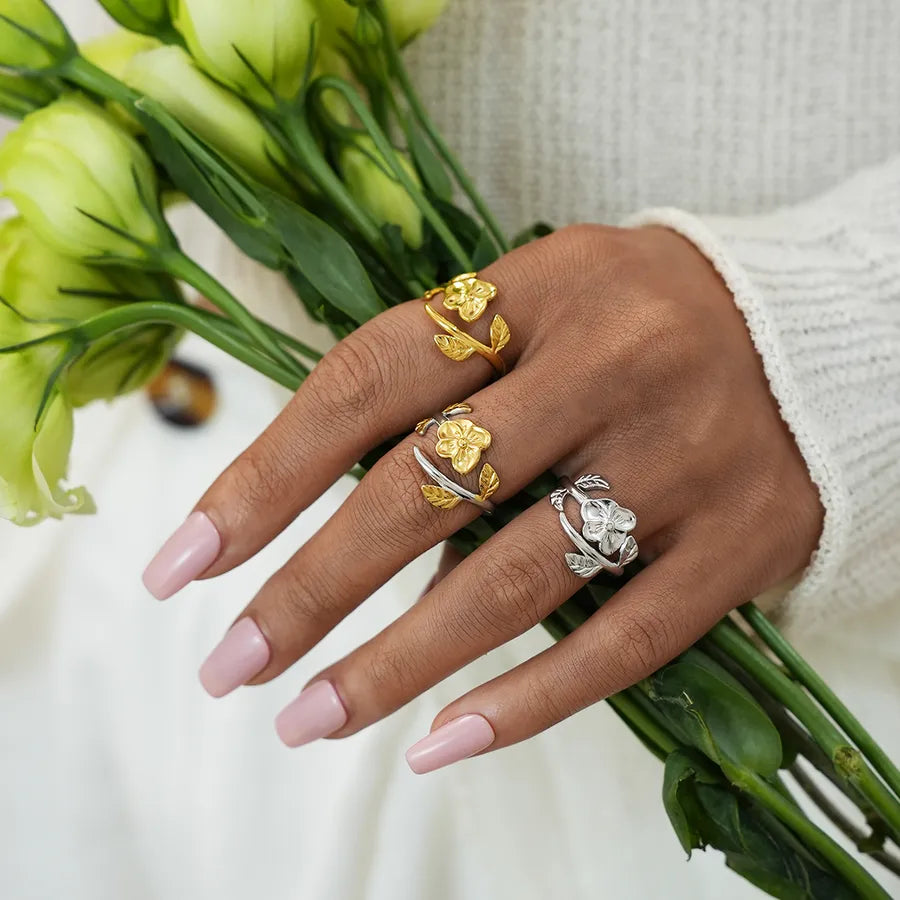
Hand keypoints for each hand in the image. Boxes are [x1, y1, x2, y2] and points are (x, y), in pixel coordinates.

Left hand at [142, 224, 822, 772]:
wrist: (816, 336)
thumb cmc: (640, 319)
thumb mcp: (541, 300)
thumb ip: (439, 375)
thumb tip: (309, 489)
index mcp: (539, 292)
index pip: (369, 381)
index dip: (266, 476)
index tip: (186, 563)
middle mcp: (609, 368)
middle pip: (425, 492)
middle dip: (309, 590)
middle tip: (228, 668)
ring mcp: (678, 462)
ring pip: (513, 582)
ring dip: (394, 664)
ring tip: (307, 717)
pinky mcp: (738, 545)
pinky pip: (621, 642)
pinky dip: (525, 702)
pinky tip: (440, 742)